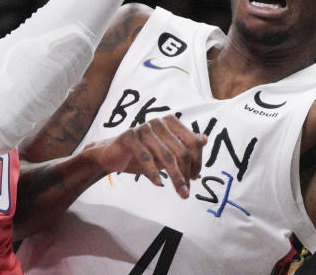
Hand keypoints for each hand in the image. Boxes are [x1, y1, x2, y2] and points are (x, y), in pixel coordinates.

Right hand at [82, 115, 206, 198]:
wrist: (111, 155)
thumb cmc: (142, 152)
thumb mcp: (165, 150)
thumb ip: (184, 144)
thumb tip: (204, 139)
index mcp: (171, 122)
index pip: (192, 142)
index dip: (197, 161)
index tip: (195, 178)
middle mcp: (159, 122)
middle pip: (181, 151)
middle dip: (186, 174)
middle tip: (186, 193)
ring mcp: (144, 128)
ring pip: (166, 156)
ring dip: (175, 177)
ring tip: (180, 193)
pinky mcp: (129, 137)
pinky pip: (146, 157)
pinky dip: (154, 173)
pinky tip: (158, 184)